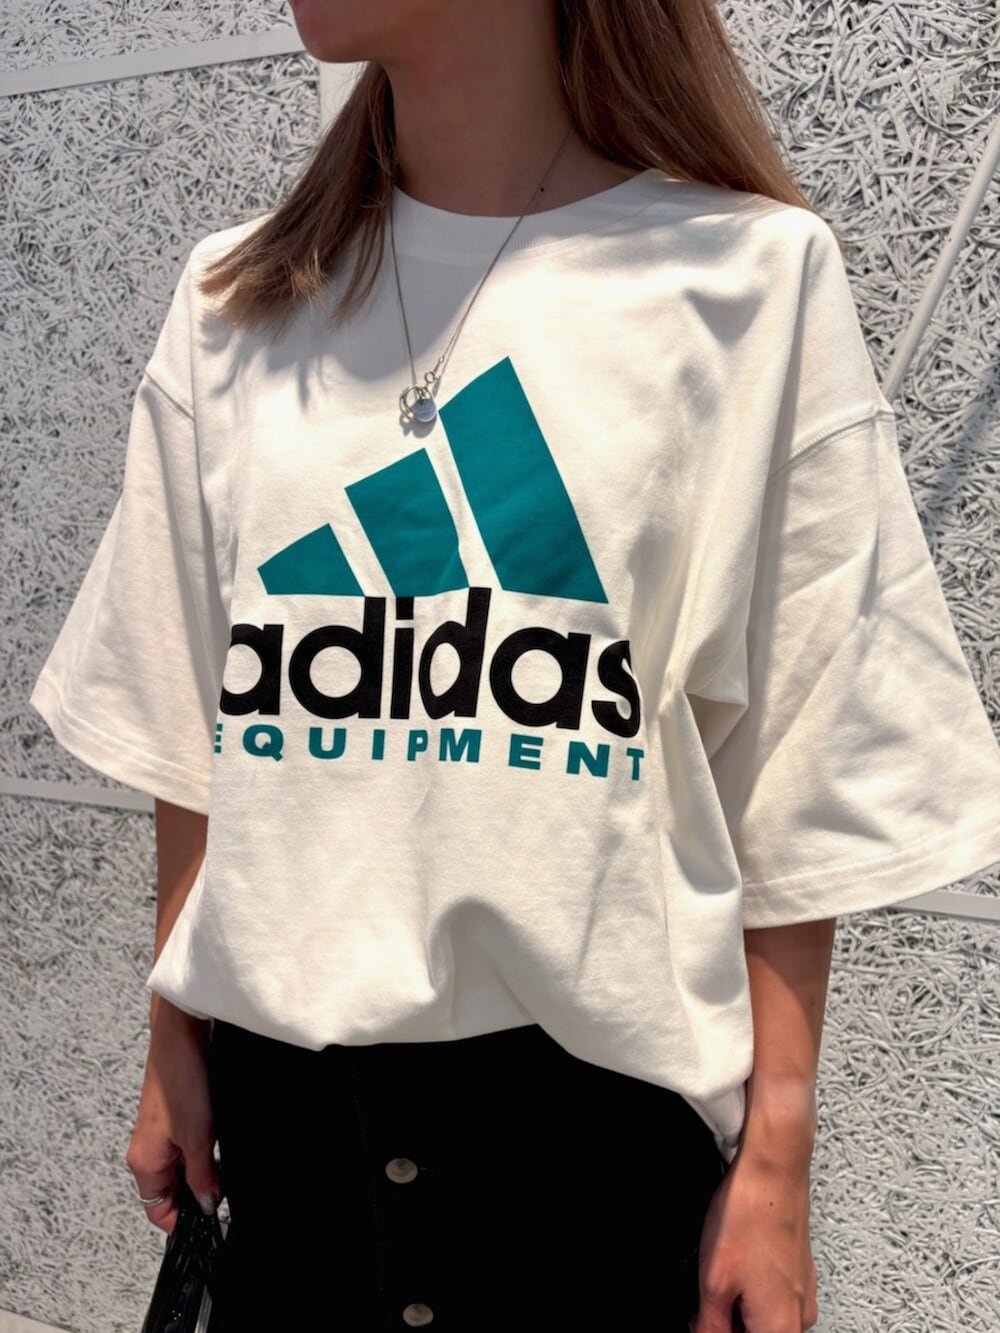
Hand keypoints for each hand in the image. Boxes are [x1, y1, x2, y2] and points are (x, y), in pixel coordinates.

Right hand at [125, 998, 221, 1234]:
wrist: (181, 1034)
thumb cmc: (181, 1081)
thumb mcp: (197, 1138)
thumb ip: (202, 1176)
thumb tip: (207, 1205)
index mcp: (144, 1163)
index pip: (157, 1211)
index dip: (183, 1220)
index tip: (210, 1218)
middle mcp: (147, 1150)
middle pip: (170, 1190)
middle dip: (196, 1193)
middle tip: (223, 1189)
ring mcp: (160, 1132)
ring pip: (181, 1167)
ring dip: (202, 1169)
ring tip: (223, 1162)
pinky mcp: (174, 1115)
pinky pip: (186, 1145)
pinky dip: (202, 1148)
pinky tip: (220, 1141)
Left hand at [690, 1147, 818, 1331]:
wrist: (773, 1170)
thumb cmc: (750, 1215)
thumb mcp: (715, 1281)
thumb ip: (710, 1325)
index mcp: (781, 1328)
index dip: (719, 1332)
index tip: (706, 1319)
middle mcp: (800, 1316)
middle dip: (729, 1323)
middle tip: (710, 1297)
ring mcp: (804, 1292)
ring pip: (764, 1318)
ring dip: (738, 1306)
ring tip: (723, 1273)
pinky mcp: (800, 1272)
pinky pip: (773, 1296)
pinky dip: (750, 1288)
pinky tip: (737, 1261)